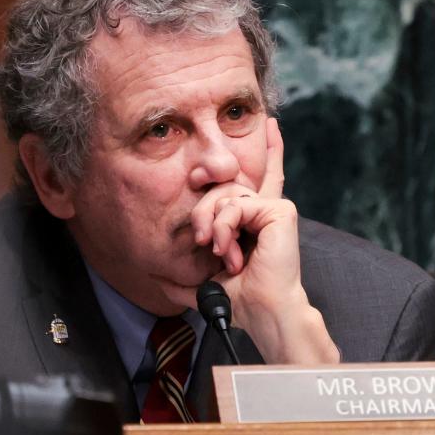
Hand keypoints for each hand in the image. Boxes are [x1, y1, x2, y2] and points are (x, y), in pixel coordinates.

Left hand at [190, 118, 339, 363]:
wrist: (260, 310)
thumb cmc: (239, 299)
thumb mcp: (203, 280)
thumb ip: (182, 274)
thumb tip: (154, 278)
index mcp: (256, 220)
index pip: (262, 177)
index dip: (270, 149)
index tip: (270, 124)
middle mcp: (267, 209)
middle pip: (224, 185)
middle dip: (203, 211)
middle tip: (202, 240)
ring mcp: (274, 208)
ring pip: (226, 193)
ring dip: (213, 224)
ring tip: (219, 251)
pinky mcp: (280, 210)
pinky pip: (237, 204)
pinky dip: (225, 226)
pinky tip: (228, 248)